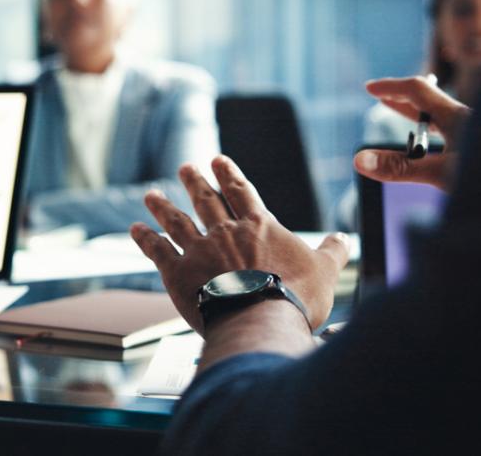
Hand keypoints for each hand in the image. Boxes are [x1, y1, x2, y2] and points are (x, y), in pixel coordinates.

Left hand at [130, 156, 349, 335]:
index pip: (240, 191)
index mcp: (258, 226)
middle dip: (194, 182)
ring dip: (163, 206)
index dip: (228, 173)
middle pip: (205, 200)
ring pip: (176, 221)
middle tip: (184, 168)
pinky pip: (157, 250)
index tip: (217, 160)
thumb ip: (333, 252)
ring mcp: (199, 250)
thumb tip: (344, 239)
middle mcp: (225, 231)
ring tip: (151, 195)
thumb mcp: (325, 271)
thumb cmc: (295, 297)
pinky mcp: (178, 272)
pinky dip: (145, 238)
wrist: (260, 320)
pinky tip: (136, 229)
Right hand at [355, 76, 471, 190]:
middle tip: (381, 98)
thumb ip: (400, 167)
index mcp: (457, 115)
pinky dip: (434, 128)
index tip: (369, 89)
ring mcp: (477, 131)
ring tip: (402, 113)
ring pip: (442, 115)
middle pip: (430, 100)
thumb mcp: (442, 173)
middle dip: (402, 98)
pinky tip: (434, 142)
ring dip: (418, 113)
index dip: (391, 87)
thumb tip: (359, 159)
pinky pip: (453, 129)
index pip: (417, 90)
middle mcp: (467, 119)